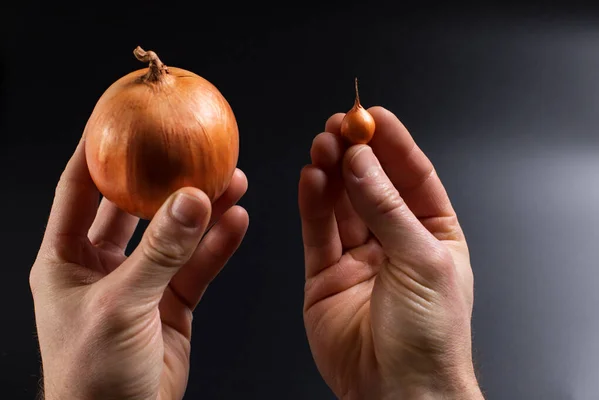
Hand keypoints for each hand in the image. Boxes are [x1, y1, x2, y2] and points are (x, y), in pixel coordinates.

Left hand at [30, 138, 248, 399]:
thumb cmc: (93, 375)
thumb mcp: (121, 305)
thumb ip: (160, 251)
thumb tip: (192, 198)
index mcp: (66, 259)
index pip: (79, 188)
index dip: (98, 148)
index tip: (120, 114)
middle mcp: (102, 265)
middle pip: (136, 206)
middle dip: (164, 177)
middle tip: (190, 145)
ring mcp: (141, 283)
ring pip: (176, 235)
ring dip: (203, 208)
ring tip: (231, 179)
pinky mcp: (172, 303)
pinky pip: (198, 265)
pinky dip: (219, 244)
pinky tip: (237, 220)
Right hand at [299, 107, 482, 398]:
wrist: (397, 392)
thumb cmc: (429, 337)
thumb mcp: (420, 260)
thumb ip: (386, 209)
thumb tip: (362, 163)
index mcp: (432, 235)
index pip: (412, 177)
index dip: (393, 144)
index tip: (373, 115)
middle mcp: (394, 242)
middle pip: (372, 185)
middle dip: (356, 154)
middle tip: (339, 127)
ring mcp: (358, 258)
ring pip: (341, 204)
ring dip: (331, 172)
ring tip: (323, 145)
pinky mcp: (325, 275)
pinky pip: (317, 232)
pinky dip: (312, 203)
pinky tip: (311, 179)